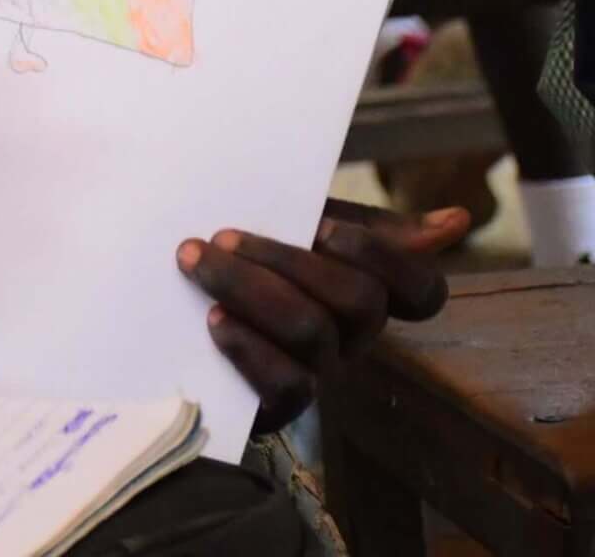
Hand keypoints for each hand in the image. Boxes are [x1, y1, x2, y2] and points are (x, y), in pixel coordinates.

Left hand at [179, 200, 465, 428]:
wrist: (165, 289)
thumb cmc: (244, 247)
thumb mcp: (293, 218)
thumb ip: (361, 218)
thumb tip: (458, 220)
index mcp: (365, 288)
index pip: (422, 291)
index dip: (384, 257)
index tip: (323, 226)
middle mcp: (352, 335)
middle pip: (359, 302)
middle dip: (287, 259)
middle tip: (223, 234)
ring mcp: (319, 371)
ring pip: (312, 333)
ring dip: (247, 287)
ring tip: (194, 259)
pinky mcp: (279, 406)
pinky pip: (285, 385)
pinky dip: (247, 346)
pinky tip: (212, 318)